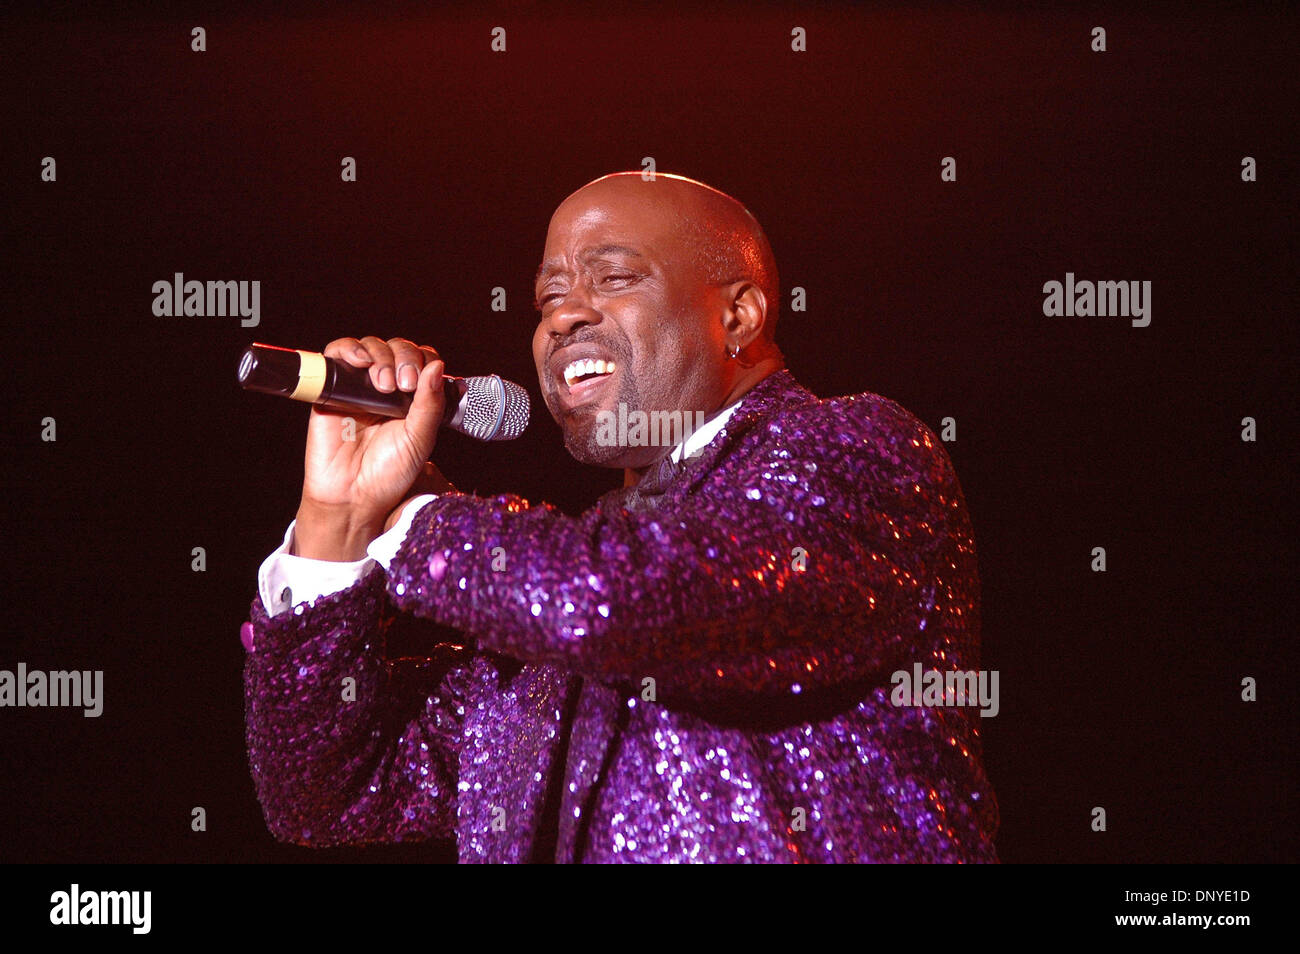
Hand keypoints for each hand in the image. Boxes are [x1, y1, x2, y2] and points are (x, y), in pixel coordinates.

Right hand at [293, 336, 445, 560]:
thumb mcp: (420, 439)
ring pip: (371, 346)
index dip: (423, 361)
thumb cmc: (388, 473)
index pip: (422, 360)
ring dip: (381, 356)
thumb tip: (437, 365)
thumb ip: (430, 404)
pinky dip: (349, 348)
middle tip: (403, 384)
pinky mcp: (332, 388)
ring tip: (383, 383)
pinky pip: (337, 353)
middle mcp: (387, 388)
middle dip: (404, 358)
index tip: (420, 383)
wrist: (352, 494)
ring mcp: (359, 386)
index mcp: (412, 399)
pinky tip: (360, 361)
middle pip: (398, 348)